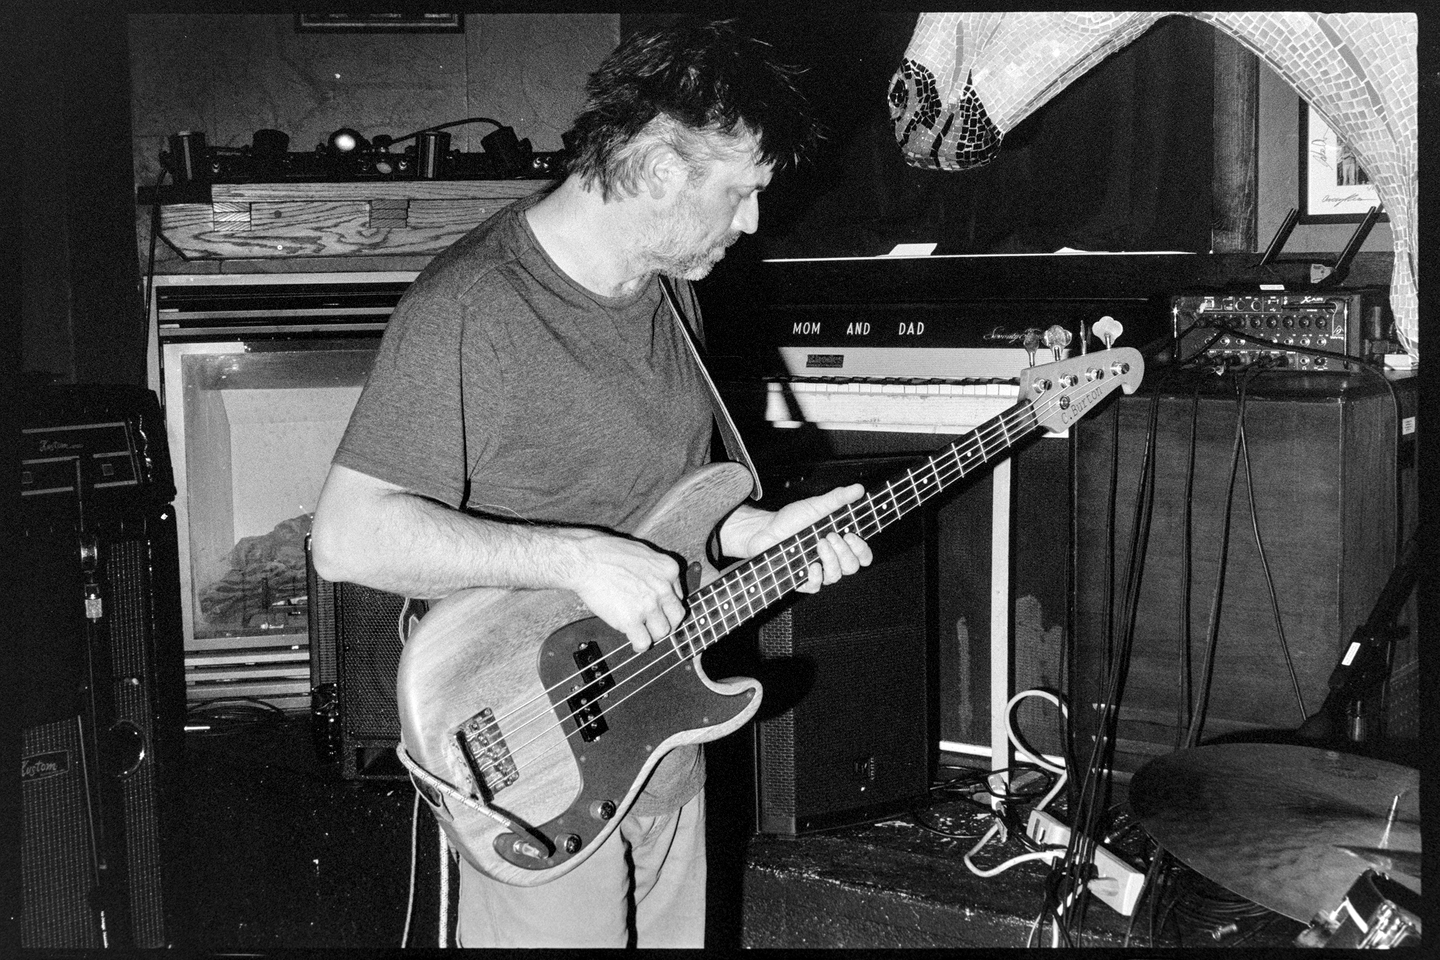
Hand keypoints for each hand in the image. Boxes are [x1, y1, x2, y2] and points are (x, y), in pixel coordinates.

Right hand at [560, 531, 686, 652]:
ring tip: (642, 632)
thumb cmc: (607, 553)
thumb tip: (658, 583)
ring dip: (653, 634)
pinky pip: (644, 642)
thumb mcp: (642, 553)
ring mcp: (649, 605)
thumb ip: (655, 570)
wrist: (586, 561)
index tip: (660, 610)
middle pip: (677, 616)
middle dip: (667, 622)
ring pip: (662, 631)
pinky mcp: (631, 620)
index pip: (679, 596)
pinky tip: (634, 642)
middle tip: (655, 624)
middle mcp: (663, 588)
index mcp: (669, 569)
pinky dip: (640, 646)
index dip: (667, 605)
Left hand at [723, 484, 872, 592]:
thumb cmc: (791, 519)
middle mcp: (831, 559)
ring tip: (819, 543)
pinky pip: (816, 586)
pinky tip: (811, 565)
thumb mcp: (816, 506)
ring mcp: (817, 570)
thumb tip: (858, 488)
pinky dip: (816, 577)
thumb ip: (838, 499)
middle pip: (852, 567)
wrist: (765, 530)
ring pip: (835, 576)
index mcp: (839, 543)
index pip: (862, 555)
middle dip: (845, 552)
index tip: (851, 535)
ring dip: (831, 560)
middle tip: (830, 536)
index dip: (862, 550)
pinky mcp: (802, 580)